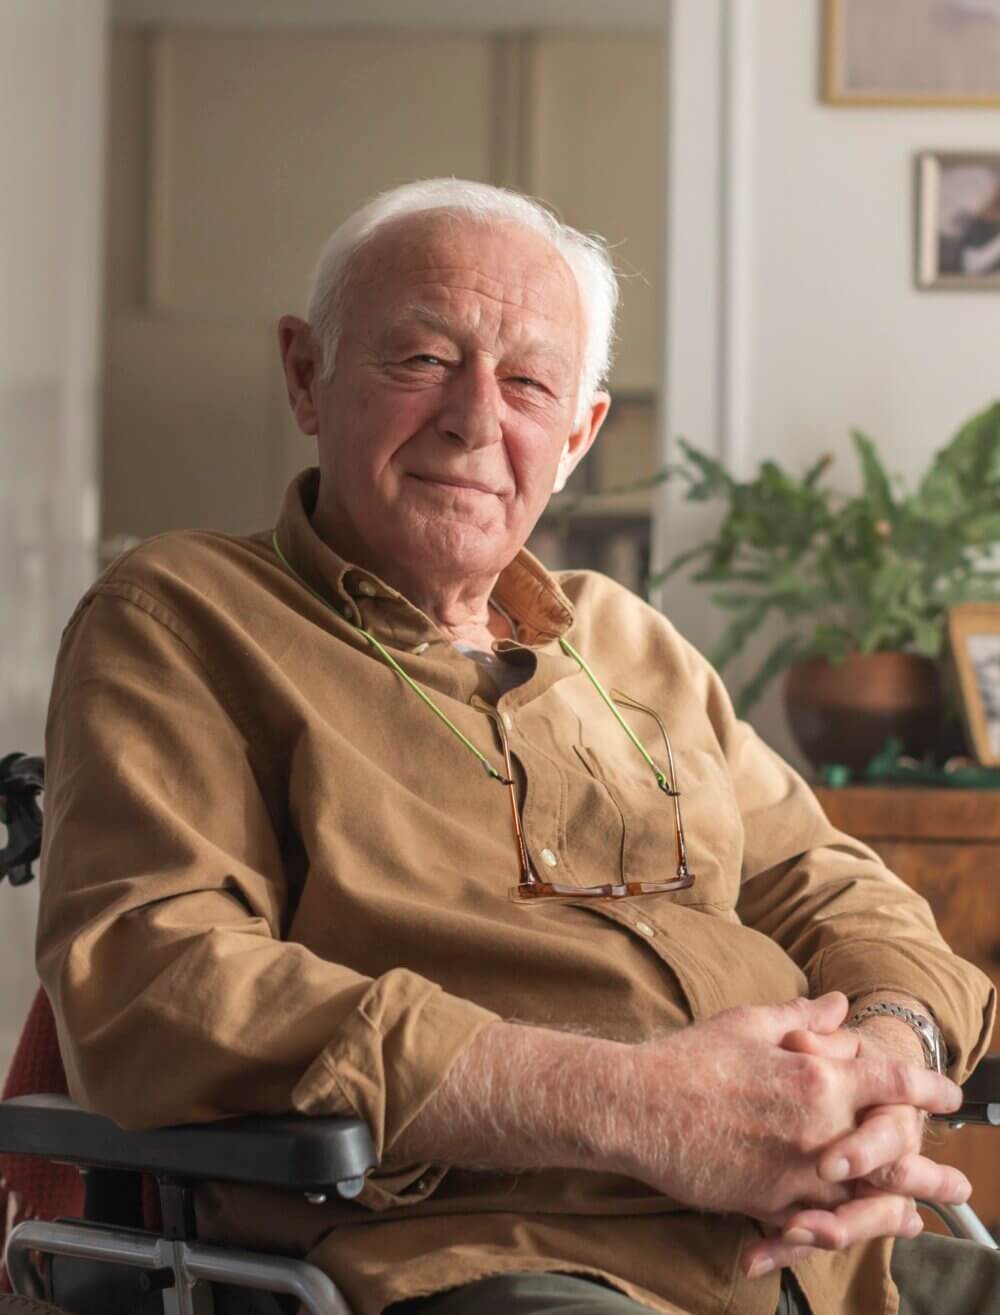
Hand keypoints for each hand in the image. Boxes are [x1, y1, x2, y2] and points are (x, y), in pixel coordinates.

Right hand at [614, 993, 962, 1236]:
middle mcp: (817, 1130)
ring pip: (863, 1198)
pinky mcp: (767, 1203)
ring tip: (919, 1217)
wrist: (638, 1108)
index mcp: (816, 1077)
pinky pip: (817, 1224)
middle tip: (958, 1180)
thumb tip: (838, 1005)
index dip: (926, 1088)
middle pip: (893, 1153)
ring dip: (898, 1208)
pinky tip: (855, 1231)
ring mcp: (794, 1173)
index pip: (891, 1082)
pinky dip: (844, 1229)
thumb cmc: (690, 1058)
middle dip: (929, 1167)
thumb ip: (802, 1017)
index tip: (947, 1094)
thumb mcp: (748, 1022)